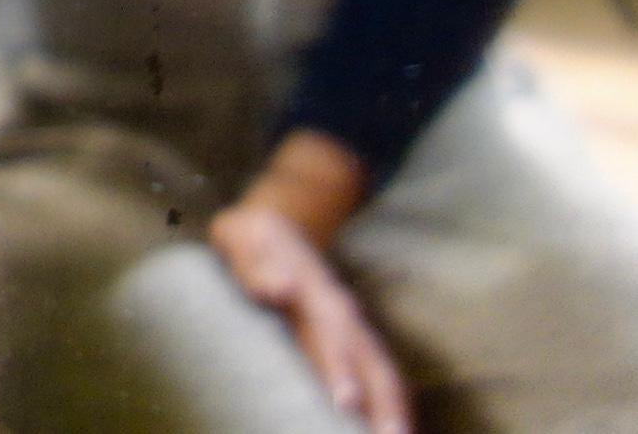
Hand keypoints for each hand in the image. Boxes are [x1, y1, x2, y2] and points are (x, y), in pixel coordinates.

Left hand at [210, 134, 410, 433]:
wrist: (276, 223)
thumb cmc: (250, 242)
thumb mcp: (243, 242)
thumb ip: (258, 267)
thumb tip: (281, 287)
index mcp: (315, 292)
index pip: (333, 333)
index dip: (342, 367)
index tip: (347, 401)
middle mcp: (342, 312)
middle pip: (371, 359)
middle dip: (383, 400)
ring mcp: (351, 325)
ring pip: (382, 369)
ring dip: (394, 406)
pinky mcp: (350, 338)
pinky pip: (379, 372)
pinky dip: (391, 400)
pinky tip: (394, 426)